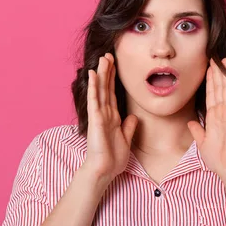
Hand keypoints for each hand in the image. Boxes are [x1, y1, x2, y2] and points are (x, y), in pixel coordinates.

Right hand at [83, 53, 137, 181]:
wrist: (104, 170)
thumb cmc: (112, 158)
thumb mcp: (126, 139)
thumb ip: (128, 127)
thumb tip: (133, 116)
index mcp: (112, 117)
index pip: (112, 93)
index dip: (113, 78)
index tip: (114, 64)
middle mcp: (104, 114)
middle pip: (106, 87)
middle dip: (107, 71)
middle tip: (109, 54)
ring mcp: (99, 115)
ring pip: (100, 90)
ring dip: (100, 73)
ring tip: (102, 58)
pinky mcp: (96, 120)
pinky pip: (94, 100)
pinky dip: (94, 87)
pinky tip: (92, 74)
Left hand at [187, 58, 225, 181]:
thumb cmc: (219, 161)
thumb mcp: (202, 143)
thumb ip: (197, 131)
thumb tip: (190, 122)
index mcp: (215, 118)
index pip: (211, 95)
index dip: (209, 81)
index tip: (207, 68)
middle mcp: (223, 113)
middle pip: (219, 88)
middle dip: (217, 73)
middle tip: (215, 57)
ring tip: (225, 59)